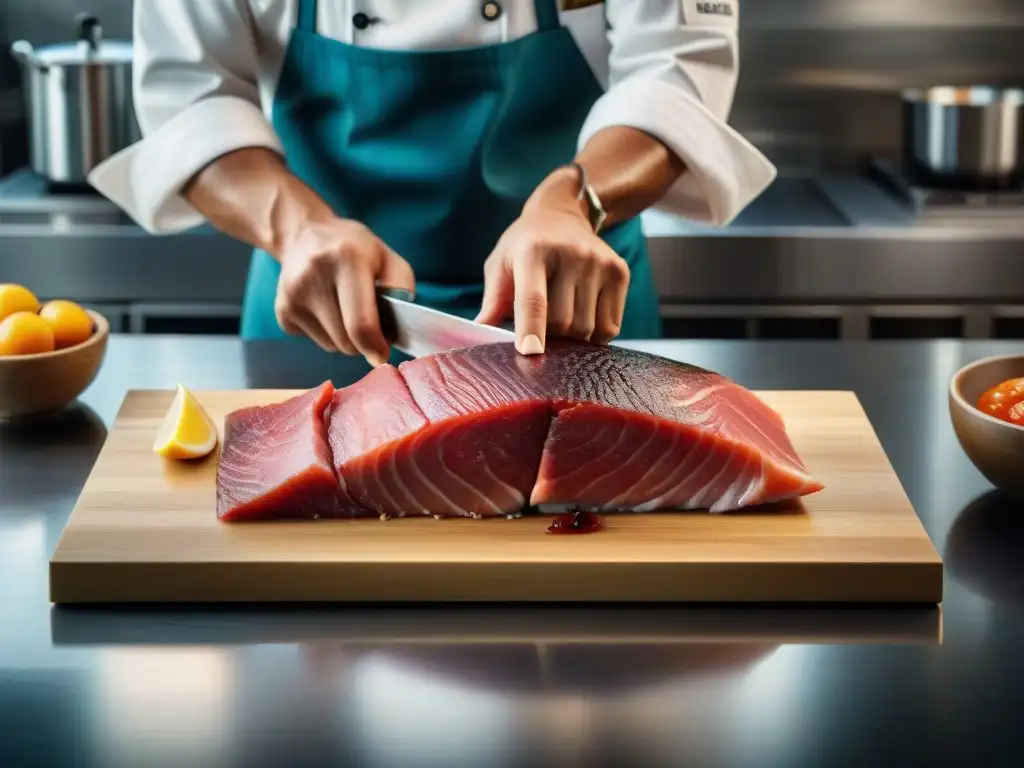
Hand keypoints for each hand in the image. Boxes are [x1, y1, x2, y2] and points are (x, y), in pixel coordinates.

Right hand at [275, 219, 414, 365]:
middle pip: (346, 341)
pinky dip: (326, 333)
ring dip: (345, 337)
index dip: (375, 347)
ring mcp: (293, 295)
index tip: (383, 354)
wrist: (305, 235)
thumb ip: (401, 289)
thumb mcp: (388, 258)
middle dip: (363, 341)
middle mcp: (314, 275)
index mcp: (347, 258)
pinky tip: (325, 307)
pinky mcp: (282, 310)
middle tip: (368, 318)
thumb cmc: (355, 249)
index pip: (360, 323)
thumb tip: (394, 333)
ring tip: (344, 307)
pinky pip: (314, 341)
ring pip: (331, 346)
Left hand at [476, 180, 628, 354]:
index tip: (530, 353)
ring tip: (561, 322)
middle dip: (550, 338)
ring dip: (573, 339)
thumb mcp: (501, 264)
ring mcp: (599, 262)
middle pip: (562, 321)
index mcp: (533, 251)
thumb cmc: (525, 246)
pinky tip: (583, 319)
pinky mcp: (619, 272)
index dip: (531, 329)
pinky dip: (595, 336)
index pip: (533, 299)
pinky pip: (610, 326)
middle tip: (541, 332)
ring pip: (587, 328)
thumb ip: (493, 301)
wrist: (563, 214)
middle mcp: (570, 253)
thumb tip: (481, 334)